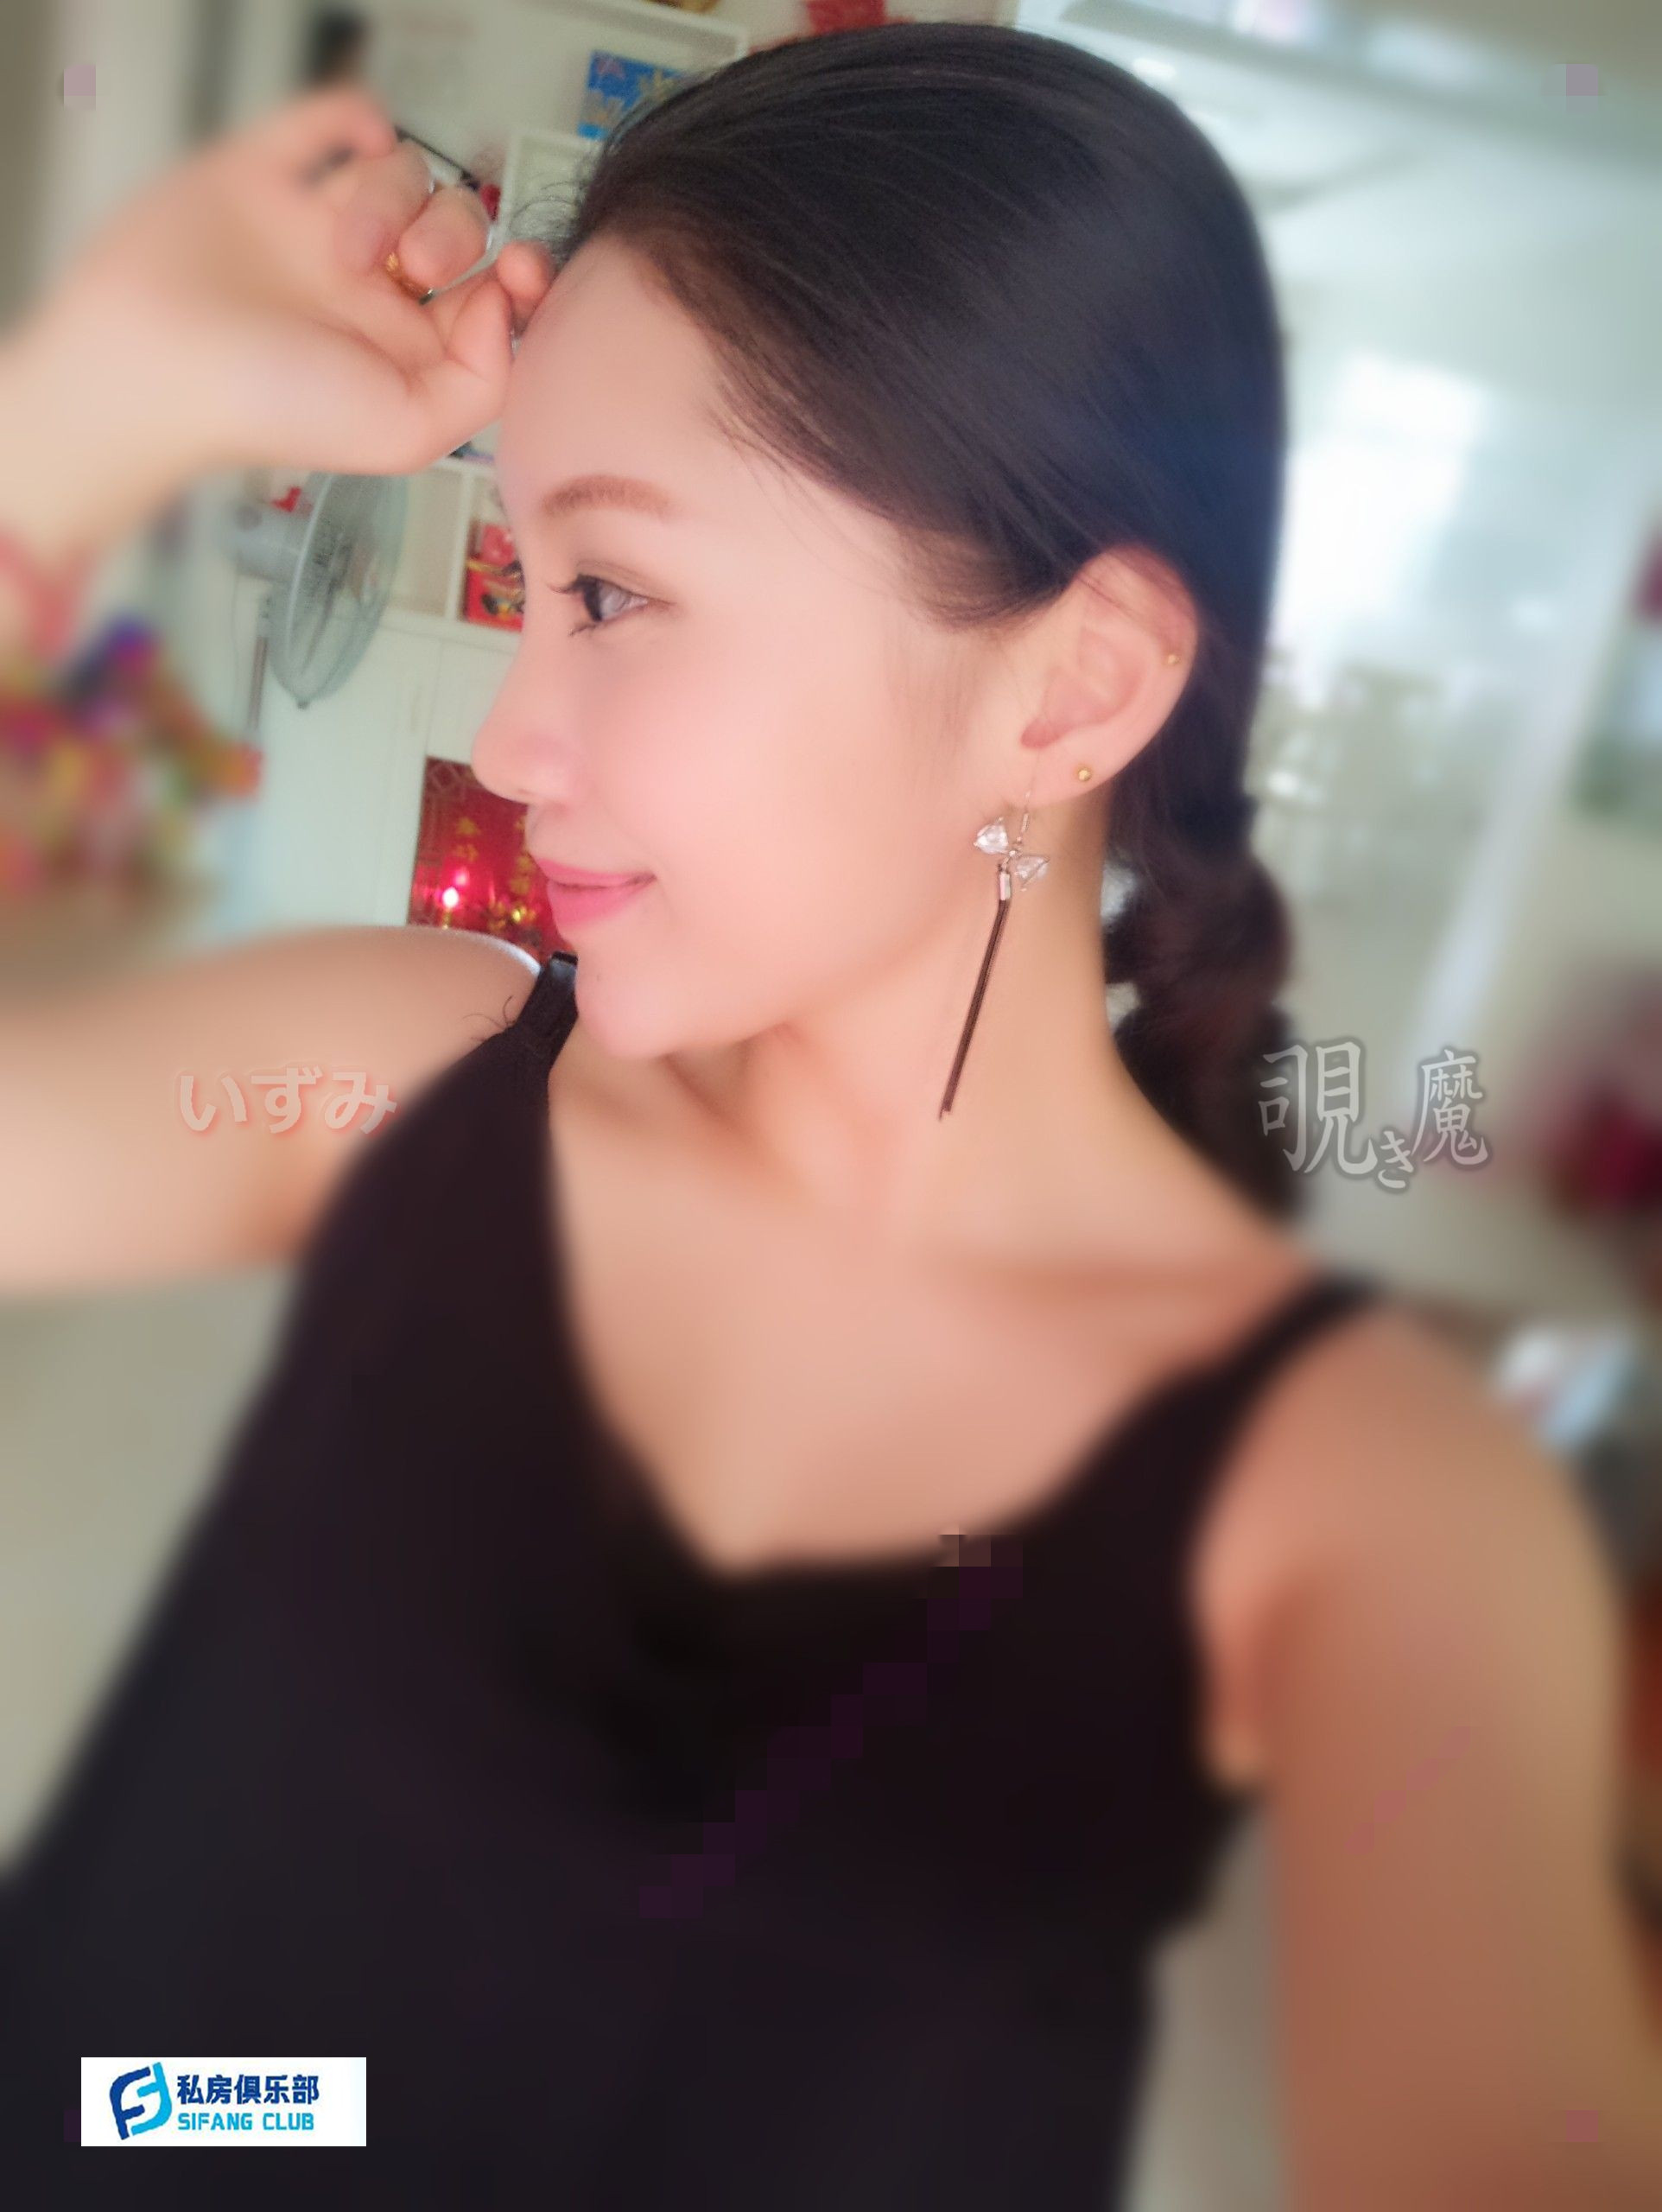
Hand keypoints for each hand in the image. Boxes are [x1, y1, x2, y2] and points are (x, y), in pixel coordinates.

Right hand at [13, 83, 553, 511]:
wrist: (154, 367)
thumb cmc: (271, 412)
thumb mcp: (406, 433)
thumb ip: (481, 382)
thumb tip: (504, 308)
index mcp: (404, 348)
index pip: (490, 295)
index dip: (520, 276)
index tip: (519, 270)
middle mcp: (364, 288)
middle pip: (452, 224)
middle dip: (452, 233)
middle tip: (413, 268)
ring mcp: (311, 227)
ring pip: (397, 172)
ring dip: (393, 195)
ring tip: (344, 245)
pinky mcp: (257, 175)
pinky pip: (323, 122)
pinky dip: (355, 115)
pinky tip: (364, 139)